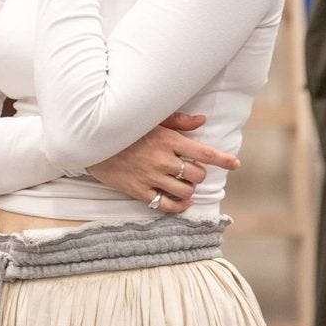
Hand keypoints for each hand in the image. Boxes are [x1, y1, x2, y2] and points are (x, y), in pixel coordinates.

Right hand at [85, 112, 239, 213]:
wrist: (90, 143)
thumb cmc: (124, 129)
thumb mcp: (151, 120)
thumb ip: (178, 121)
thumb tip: (203, 120)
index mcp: (167, 140)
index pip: (205, 153)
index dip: (224, 160)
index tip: (235, 164)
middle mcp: (162, 160)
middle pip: (197, 174)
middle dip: (198, 173)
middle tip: (190, 169)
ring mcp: (150, 177)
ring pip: (185, 191)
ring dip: (189, 188)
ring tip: (182, 183)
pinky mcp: (138, 190)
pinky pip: (167, 205)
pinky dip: (179, 205)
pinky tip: (180, 201)